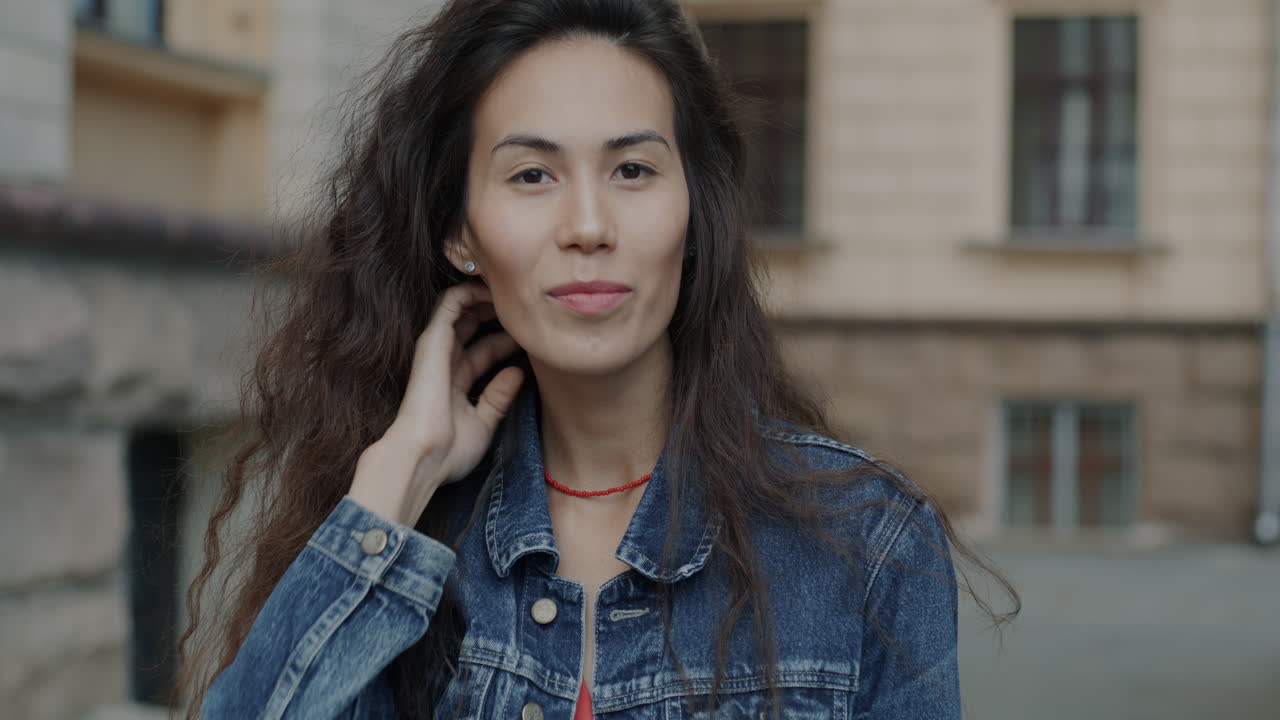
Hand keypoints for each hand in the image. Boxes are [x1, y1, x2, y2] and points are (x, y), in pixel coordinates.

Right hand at [349, 281, 523, 524]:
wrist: (424, 457)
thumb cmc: (449, 451)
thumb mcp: (483, 423)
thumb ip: (499, 397)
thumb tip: (518, 373)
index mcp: (456, 382)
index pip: (485, 351)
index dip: (509, 341)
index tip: (534, 336)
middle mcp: (446, 361)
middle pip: (474, 326)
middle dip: (499, 314)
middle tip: (527, 306)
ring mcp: (438, 349)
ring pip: (462, 309)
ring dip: (488, 297)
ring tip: (514, 290)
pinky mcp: (433, 339)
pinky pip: (450, 302)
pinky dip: (472, 291)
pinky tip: (497, 290)